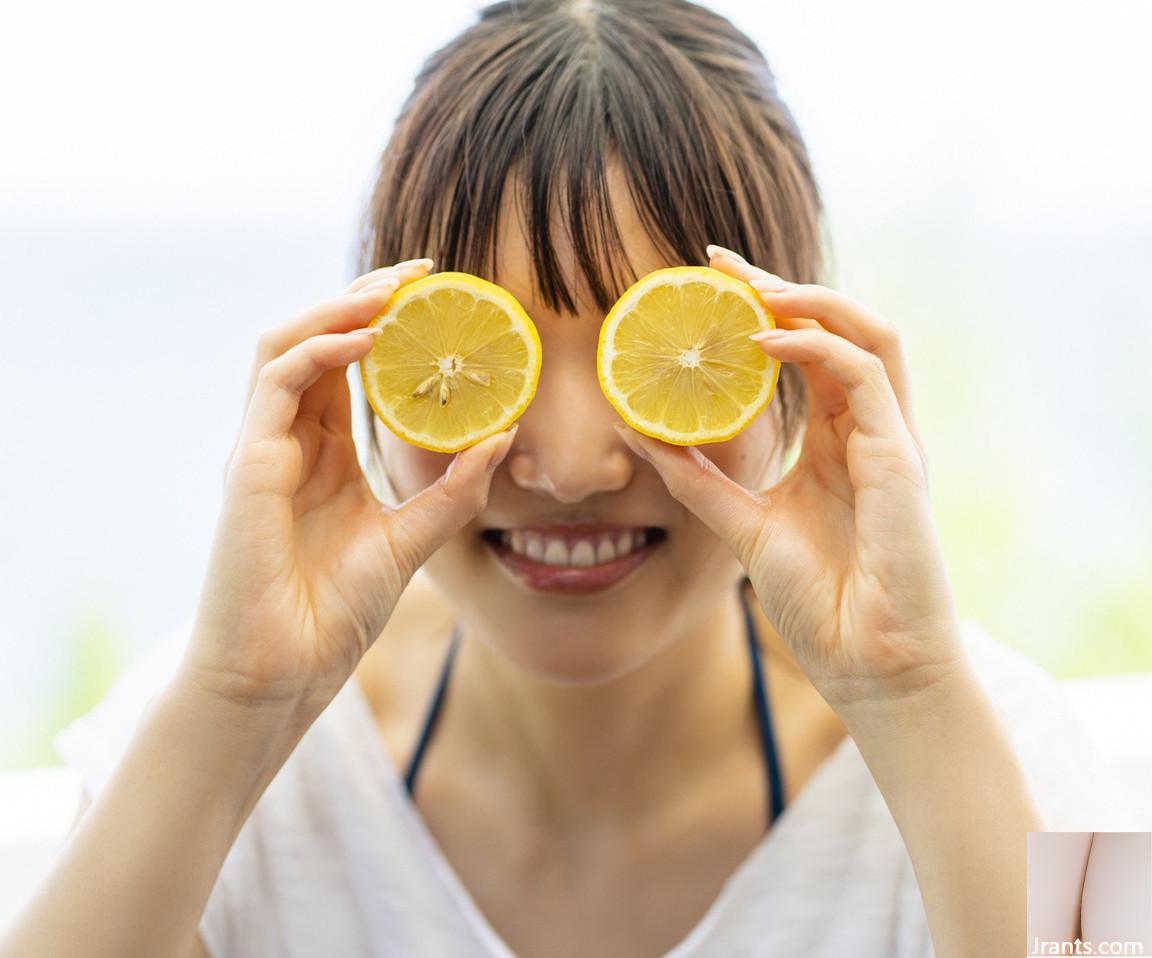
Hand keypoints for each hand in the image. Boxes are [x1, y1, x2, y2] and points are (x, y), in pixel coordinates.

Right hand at [186, 259, 517, 711]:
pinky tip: (370, 337)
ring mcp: (263, 448)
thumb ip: (452, 491)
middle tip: (421, 270)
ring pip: (286, 343)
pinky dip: (321, 348)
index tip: (435, 295)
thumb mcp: (411, 540)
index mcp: (322, 455)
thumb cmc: (334, 614)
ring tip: (395, 288)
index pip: (345, 366)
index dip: (383, 324)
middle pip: (316, 340)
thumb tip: (505, 437)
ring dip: (339, 306)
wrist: (284, 674)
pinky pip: (278, 381)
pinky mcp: (249, 463)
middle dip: (364, 297)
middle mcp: (288, 440)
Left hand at [612, 246, 966, 710]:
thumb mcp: (743, 527)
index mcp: (840, 443)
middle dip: (784, 286)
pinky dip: (817, 347)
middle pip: (841, 328)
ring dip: (810, 300)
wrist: (868, 667)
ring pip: (869, 335)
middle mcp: (871, 432)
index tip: (712, 281)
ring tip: (748, 285)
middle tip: (719, 261)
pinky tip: (765, 339)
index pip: (811, 352)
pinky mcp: (900, 462)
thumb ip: (700, 482)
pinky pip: (865, 378)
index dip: (768, 310)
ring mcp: (892, 443)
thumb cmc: (821, 602)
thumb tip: (642, 438)